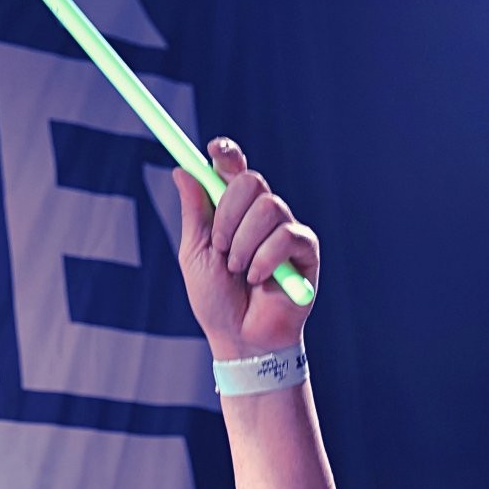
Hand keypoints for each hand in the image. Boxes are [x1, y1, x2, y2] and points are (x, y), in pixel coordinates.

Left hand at [172, 139, 319, 359]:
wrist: (240, 338)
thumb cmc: (215, 300)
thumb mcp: (195, 254)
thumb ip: (195, 213)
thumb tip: (183, 170)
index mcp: (233, 213)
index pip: (234, 170)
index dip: (227, 155)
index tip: (213, 150)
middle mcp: (261, 216)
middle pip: (252, 180)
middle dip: (229, 211)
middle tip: (220, 246)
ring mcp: (285, 230)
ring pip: (269, 207)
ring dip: (244, 243)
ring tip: (239, 271)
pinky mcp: (305, 250)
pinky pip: (287, 236)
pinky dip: (264, 259)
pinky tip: (259, 280)